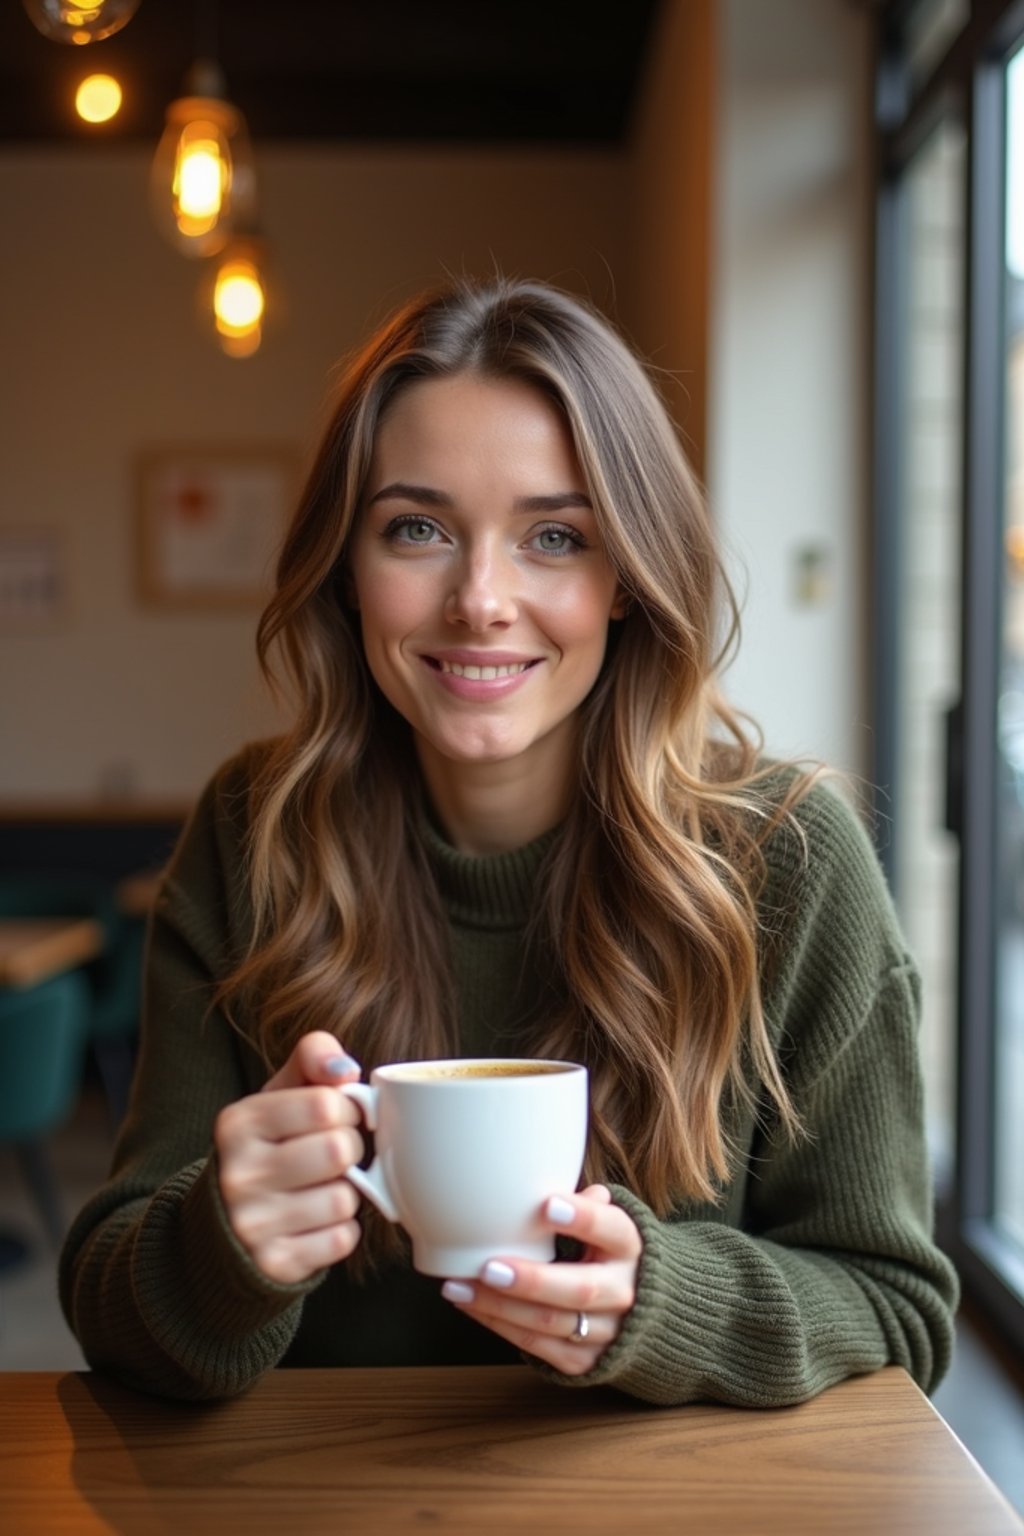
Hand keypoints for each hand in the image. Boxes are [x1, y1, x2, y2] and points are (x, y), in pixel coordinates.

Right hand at [214, 1031, 364, 1284]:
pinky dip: (339, 1230)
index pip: (326, 1104)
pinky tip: (314, 1222)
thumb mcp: (277, 1094)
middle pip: (340, 1150)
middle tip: (333, 1154)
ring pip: (344, 1199)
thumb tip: (345, 1069)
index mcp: (237, 1124)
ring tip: (319, 1188)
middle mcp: (237, 1175)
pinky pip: (342, 1239)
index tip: (335, 1116)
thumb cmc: (266, 1145)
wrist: (222, 1223)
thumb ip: (312, 1059)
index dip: (346, 1109)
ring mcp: (252, 1225)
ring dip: (345, 1194)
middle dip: (350, 1150)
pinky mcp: (273, 1264)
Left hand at [440, 1184, 641, 1374]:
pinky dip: (501, 1326)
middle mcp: (625, 1292)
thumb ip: (583, 1204)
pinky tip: (472, 1306)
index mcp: (630, 1248)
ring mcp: (607, 1332)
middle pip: (580, 1289)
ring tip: (459, 1287)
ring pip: (551, 1323)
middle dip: (531, 1280)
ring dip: (500, 1306)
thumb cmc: (608, 1254)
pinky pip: (538, 1346)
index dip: (583, 1218)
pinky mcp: (585, 1361)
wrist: (646, 1315)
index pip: (612, 1229)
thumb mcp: (607, 1225)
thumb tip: (551, 1181)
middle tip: (488, 1266)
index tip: (546, 1204)